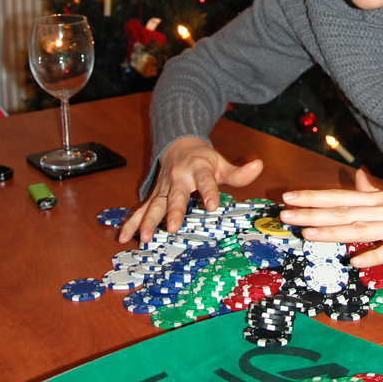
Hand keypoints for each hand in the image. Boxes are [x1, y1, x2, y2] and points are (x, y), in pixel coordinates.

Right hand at [118, 137, 262, 244]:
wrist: (178, 144)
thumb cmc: (203, 159)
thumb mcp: (221, 163)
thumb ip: (239, 172)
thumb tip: (260, 165)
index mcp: (198, 170)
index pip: (205, 182)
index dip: (208, 193)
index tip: (211, 206)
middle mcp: (178, 179)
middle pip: (175, 197)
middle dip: (173, 212)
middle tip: (172, 227)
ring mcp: (163, 188)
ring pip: (154, 205)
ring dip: (147, 221)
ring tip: (143, 237)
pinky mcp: (153, 195)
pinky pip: (141, 209)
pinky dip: (131, 222)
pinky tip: (123, 236)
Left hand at [279, 167, 382, 265]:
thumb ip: (375, 191)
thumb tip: (359, 176)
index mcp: (379, 200)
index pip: (340, 196)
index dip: (313, 197)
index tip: (288, 196)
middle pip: (342, 211)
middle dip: (312, 213)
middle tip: (284, 214)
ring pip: (360, 229)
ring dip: (333, 231)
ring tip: (308, 233)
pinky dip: (374, 255)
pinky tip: (356, 261)